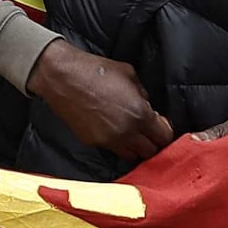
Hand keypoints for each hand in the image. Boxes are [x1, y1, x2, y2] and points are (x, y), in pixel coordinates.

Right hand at [23, 37, 174, 169]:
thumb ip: (142, 94)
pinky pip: (113, 150)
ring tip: (131, 134)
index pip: (164, 136)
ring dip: (135, 147)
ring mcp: (109, 140)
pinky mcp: (93, 142)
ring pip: (132, 156)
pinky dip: (117, 144)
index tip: (160, 124)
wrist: (63, 77)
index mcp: (139, 114)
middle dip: (152, 142)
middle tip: (148, 131)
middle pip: (150, 151)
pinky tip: (113, 130)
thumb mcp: (129, 74)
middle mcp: (127, 132)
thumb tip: (147, 105)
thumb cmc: (95, 71)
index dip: (164, 130)